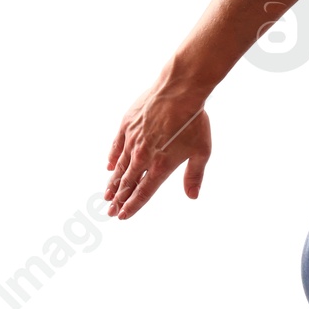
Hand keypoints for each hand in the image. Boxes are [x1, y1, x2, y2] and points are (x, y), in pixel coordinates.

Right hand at [104, 78, 210, 219]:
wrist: (179, 92)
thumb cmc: (194, 122)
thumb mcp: (201, 152)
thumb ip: (194, 176)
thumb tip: (192, 196)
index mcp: (161, 166)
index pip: (143, 192)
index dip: (133, 205)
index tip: (123, 216)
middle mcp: (143, 156)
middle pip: (128, 183)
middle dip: (119, 200)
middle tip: (110, 211)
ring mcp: (132, 140)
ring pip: (119, 167)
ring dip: (113, 183)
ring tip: (106, 196)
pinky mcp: (126, 125)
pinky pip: (116, 146)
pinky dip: (112, 157)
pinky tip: (109, 167)